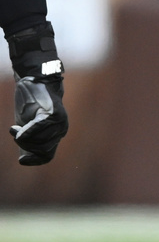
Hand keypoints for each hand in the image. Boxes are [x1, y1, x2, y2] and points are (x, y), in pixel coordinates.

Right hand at [6, 21, 68, 165]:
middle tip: (15, 134)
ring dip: (23, 138)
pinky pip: (39, 128)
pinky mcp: (54, 114)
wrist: (33, 79)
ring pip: (40, 141)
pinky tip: (17, 131)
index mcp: (56, 134)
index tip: (22, 160)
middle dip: (25, 146)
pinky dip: (27, 132)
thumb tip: (24, 162)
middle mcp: (61, 130)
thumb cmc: (29, 102)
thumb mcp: (28, 124)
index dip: (34, 160)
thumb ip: (29, 139)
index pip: (47, 156)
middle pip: (42, 150)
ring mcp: (59, 122)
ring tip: (15, 129)